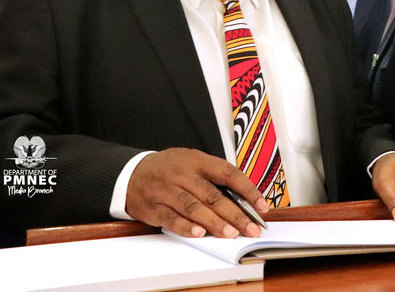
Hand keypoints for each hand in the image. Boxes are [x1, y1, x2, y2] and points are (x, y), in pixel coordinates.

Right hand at [126, 148, 267, 237]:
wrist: (132, 172)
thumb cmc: (170, 168)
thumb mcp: (192, 162)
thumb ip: (214, 177)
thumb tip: (244, 199)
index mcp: (197, 160)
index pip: (228, 173)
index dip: (247, 189)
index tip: (261, 206)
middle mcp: (182, 174)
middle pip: (212, 195)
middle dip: (235, 213)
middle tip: (250, 228)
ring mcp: (167, 190)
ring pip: (193, 207)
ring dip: (214, 222)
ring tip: (230, 233)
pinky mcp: (154, 207)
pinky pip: (172, 218)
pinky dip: (186, 227)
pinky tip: (199, 233)